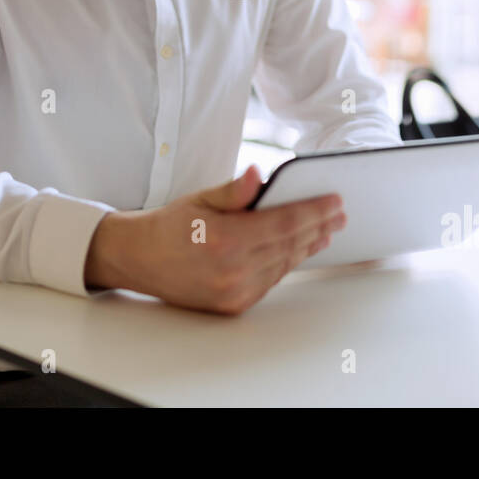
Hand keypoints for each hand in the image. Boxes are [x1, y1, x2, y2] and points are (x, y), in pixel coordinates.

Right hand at [85, 164, 345, 313]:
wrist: (139, 259)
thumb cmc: (169, 225)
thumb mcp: (201, 199)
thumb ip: (235, 191)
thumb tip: (259, 174)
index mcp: (224, 239)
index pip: (284, 223)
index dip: (314, 211)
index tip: (335, 201)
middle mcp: (231, 270)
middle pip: (290, 245)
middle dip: (318, 227)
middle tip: (339, 214)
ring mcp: (233, 291)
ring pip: (284, 265)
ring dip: (308, 246)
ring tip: (326, 230)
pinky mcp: (233, 305)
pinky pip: (270, 280)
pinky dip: (287, 263)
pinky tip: (299, 250)